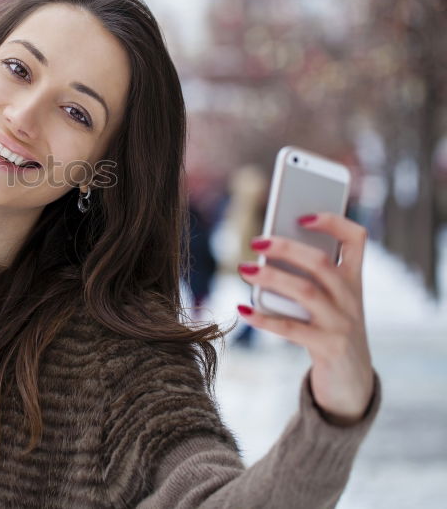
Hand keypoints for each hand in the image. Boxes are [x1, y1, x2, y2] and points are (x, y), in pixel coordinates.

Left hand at [236, 212, 374, 423]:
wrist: (352, 382)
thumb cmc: (329, 330)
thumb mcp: (326, 301)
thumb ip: (305, 277)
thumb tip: (264, 252)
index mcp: (354, 280)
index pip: (356, 239)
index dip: (333, 222)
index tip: (302, 215)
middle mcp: (352, 298)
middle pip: (322, 263)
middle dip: (287, 248)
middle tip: (256, 241)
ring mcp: (343, 324)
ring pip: (307, 292)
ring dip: (272, 278)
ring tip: (243, 269)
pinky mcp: (330, 348)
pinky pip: (292, 329)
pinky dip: (264, 318)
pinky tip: (241, 310)